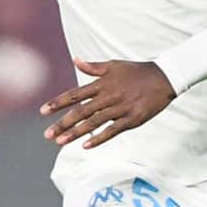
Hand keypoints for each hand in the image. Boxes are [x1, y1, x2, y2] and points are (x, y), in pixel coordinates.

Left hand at [41, 59, 176, 147]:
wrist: (164, 78)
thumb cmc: (137, 71)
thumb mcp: (114, 65)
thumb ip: (93, 67)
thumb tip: (76, 60)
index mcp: (101, 84)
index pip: (75, 94)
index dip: (58, 103)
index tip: (42, 111)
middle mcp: (108, 96)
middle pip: (80, 112)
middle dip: (62, 123)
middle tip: (47, 135)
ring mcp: (120, 109)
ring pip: (93, 123)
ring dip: (75, 133)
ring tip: (60, 142)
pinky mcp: (132, 119)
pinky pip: (112, 131)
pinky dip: (99, 138)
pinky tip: (85, 146)